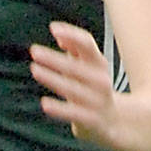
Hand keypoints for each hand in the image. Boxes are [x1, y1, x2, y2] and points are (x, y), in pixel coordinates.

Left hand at [29, 21, 119, 145]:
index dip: (71, 34)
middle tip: (34, 51)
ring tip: (35, 70)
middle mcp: (101, 80)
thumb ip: (74, 49)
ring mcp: (98, 101)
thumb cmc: (93, 90)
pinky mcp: (93, 120)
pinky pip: (74, 113)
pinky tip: (45, 104)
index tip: (53, 29)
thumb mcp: (87, 67)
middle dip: (54, 58)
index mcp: (99, 64)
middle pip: (76, 66)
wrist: (115, 122)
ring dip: (53, 78)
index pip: (87, 44)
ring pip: (73, 88)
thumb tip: (59, 34)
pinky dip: (60, 109)